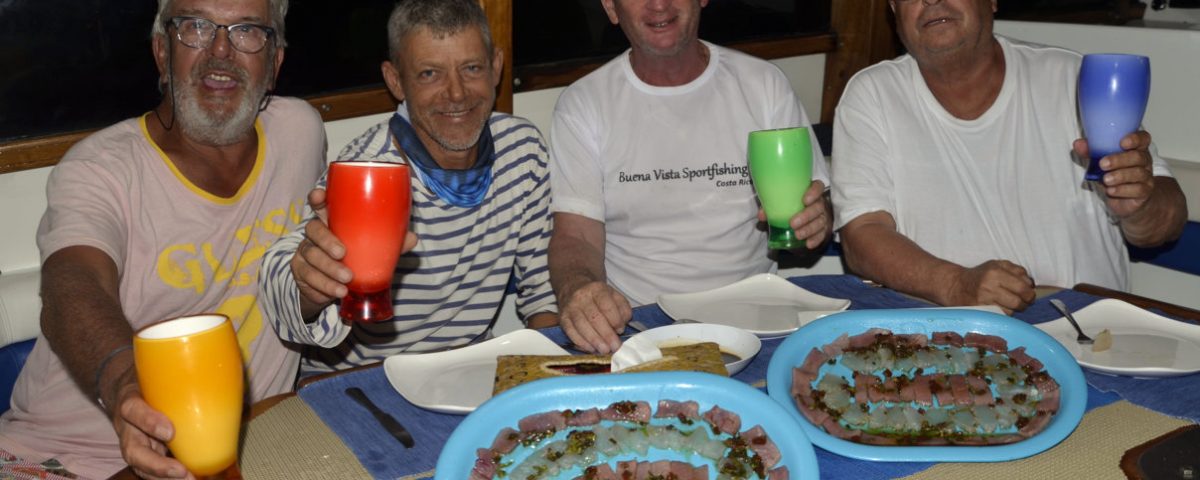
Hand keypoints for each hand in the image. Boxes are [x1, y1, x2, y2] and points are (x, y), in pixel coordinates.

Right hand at [109, 375, 193, 479]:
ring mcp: (135, 446)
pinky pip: (152, 472)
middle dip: (157, 466)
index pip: (133, 410)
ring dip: (164, 478)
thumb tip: (227, 384)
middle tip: (182, 472)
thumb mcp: (160, 375)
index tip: (169, 431)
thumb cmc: (152, 384)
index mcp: (131, 403)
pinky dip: (169, 478)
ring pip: (142, 467)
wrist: (131, 394)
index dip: (149, 422)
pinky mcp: (144, 457)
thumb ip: (185, 379)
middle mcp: (129, 428)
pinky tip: (190, 478)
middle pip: (134, 452)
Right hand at [292, 188, 416, 318]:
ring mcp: (306, 253)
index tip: (320, 197)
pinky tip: (339, 291)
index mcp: (332, 221)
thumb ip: (389, 242)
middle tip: (342, 253)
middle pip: (313, 229)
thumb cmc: (355, 258)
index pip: (320, 204)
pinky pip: (309, 277)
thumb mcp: (372, 249)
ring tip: (347, 279)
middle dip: (326, 240)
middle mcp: (315, 234)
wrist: (335, 287)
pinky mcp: (301, 273)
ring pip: (312, 256)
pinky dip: (325, 285)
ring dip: (329, 268)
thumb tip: (412, 238)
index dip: (318, 198)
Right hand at [558, 281, 631, 353]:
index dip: (615, 320)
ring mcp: (570, 308)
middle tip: (615, 347)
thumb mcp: (614, 295)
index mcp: (597, 289)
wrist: (573, 288)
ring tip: (605, 350)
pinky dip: (582, 342)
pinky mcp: (563, 318)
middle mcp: (581, 297)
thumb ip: (623, 309)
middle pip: (594, 318)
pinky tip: (591, 348)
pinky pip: (571, 332)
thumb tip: (621, 326)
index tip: (621, 330)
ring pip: (582, 326)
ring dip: (595, 340)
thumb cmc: (597, 295)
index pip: (606, 306)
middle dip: (606, 335)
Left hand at [757, 180, 830, 249]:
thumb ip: (770, 208)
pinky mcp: (823, 229)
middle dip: (806, 215)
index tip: (805, 200)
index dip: (814, 192)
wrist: (798, 222)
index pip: (818, 187)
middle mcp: (819, 203)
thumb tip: (761, 215)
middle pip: (818, 207)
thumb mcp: (779, 205)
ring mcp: (823, 216)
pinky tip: (808, 244)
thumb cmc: (788, 208)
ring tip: (798, 235)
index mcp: (809, 192)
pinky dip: (815, 239)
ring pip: (820, 222)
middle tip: (793, 223)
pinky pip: (822, 234)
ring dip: (809, 229)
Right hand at [946, 260, 1034, 313]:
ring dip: (1013, 310)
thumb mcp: (997, 265)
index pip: (1023, 287)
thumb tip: (1031, 284)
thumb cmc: (981, 275)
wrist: (957, 286)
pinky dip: (1004, 314)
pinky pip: (1000, 316)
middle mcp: (989, 286)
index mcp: (996, 271)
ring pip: (1010, 311)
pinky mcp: (979, 310)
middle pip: (1018, 302)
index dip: (1030, 293)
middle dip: (1025, 303)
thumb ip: (1016, 270)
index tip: (1029, 295)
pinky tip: (1000, 308)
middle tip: (1024, 302)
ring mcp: (983, 300)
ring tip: (1009, 304)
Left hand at [1073, 132, 1155, 217]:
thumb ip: (1092, 152)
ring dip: (1120, 176)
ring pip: (1138, 174)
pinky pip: (1137, 190)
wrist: (1130, 198)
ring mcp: (1146, 177)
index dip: (1135, 139)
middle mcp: (1144, 162)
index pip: (1143, 139)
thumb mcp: (1102, 161)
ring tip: (1105, 180)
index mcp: (1136, 149)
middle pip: (1138, 157)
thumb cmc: (1116, 174)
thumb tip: (1078, 144)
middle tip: (1102, 164)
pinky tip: (1111, 191)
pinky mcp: (1144, 192)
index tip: (1123, 142)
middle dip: (1119, 160)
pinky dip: (1122, 190)